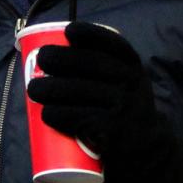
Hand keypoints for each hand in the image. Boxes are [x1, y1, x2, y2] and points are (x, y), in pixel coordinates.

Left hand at [27, 22, 182, 182]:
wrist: (149, 151)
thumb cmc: (125, 111)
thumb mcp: (128, 85)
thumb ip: (106, 69)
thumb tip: (58, 51)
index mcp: (134, 68)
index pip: (114, 44)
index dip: (90, 34)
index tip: (68, 31)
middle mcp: (131, 84)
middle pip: (89, 64)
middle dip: (60, 58)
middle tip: (41, 60)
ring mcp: (123, 107)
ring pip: (77, 91)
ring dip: (49, 89)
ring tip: (34, 90)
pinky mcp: (112, 131)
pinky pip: (77, 118)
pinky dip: (57, 115)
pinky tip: (46, 114)